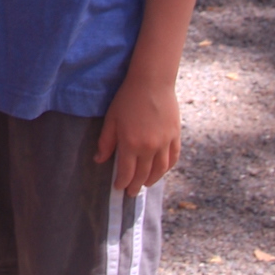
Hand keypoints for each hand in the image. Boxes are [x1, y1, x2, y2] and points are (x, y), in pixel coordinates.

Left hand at [94, 69, 180, 193]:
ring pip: (160, 170)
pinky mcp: (175, 135)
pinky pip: (173, 157)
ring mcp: (165, 142)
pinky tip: (162, 170)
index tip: (118, 187)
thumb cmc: (127, 98)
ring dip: (152, 180)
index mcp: (131, 144)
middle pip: (143, 174)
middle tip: (131, 192)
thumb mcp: (111, 119)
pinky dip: (168, 167)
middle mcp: (149, 147)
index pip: (126, 172)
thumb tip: (99, 160)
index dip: (122, 182)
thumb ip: (106, 142)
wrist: (152, 82)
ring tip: (146, 184)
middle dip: (136, 186)